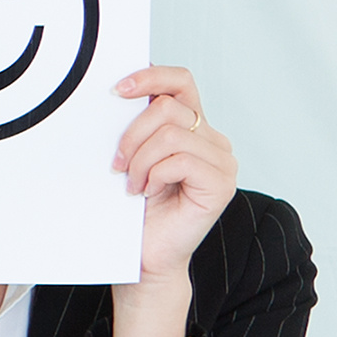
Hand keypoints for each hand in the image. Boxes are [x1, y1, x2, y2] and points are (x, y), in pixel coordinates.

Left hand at [108, 65, 230, 336]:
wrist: (143, 259)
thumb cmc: (134, 213)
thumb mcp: (129, 160)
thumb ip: (133, 129)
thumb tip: (115, 94)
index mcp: (191, 127)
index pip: (181, 81)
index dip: (151, 77)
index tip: (117, 90)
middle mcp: (212, 139)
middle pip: (170, 107)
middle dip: (132, 134)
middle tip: (117, 165)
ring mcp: (222, 161)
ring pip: (172, 133)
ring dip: (140, 160)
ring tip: (132, 185)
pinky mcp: (221, 183)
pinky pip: (181, 160)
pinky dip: (154, 175)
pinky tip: (147, 194)